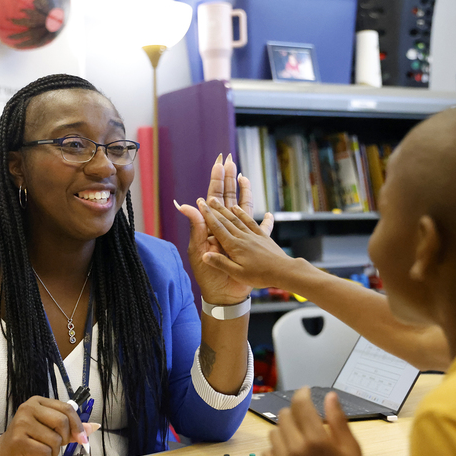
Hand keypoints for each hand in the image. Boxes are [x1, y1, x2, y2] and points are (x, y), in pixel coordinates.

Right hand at [0, 396, 94, 455]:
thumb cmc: (28, 441)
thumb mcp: (50, 430)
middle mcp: (28, 409)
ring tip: (41, 451)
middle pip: (62, 422)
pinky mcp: (18, 441)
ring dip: (53, 452)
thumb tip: (93, 427)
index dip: (78, 425)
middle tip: (56, 445)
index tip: (82, 438)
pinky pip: (45, 452)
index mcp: (37, 402)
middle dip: (64, 439)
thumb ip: (70, 428)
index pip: (66, 409)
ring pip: (55, 440)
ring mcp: (21, 424)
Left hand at [174, 153, 274, 304]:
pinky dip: (266, 222)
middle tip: (230, 160)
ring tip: (244, 176)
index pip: (213, 197)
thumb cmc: (208, 275)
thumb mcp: (199, 249)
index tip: (219, 163)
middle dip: (228, 179)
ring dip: (244, 192)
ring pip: (242, 208)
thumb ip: (196, 226)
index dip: (216, 180)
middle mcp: (224, 228)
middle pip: (227, 197)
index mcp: (211, 226)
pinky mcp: (248, 246)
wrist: (223, 295)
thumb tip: (184, 204)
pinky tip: (271, 214)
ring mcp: (237, 235)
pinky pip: (260, 230)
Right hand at [198, 197, 289, 289]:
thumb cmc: (260, 276)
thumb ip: (221, 263)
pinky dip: (244, 214)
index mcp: (235, 246)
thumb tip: (205, 255)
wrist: (284, 271)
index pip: (217, 228)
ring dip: (227, 209)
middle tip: (207, 199)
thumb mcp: (238, 274)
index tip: (200, 204)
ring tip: (219, 201)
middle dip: (215, 209)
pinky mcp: (263, 236)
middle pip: (226, 220)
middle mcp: (243, 237)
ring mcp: (254, 235)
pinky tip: (240, 208)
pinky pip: (252, 222)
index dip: (207, 216)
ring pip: (237, 219)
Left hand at [264, 389, 376, 455]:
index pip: (300, 404)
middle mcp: (296, 450)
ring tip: (299, 439)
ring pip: (273, 433)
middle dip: (295, 413)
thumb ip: (338, 420)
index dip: (302, 394)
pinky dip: (277, 449)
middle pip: (284, 416)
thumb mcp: (352, 449)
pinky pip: (267, 452)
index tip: (305, 393)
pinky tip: (290, 455)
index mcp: (317, 440)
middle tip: (306, 421)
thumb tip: (330, 396)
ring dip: (285, 430)